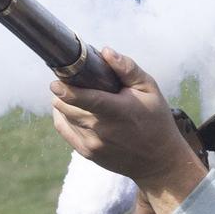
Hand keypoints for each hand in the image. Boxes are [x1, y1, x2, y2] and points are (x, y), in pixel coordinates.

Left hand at [50, 49, 206, 208]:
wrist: (158, 161)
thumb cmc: (155, 119)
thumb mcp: (149, 89)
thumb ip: (127, 69)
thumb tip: (105, 51)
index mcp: (118, 111)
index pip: (86, 100)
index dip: (66, 90)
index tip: (56, 81)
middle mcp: (103, 130)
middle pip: (67, 107)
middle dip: (62, 92)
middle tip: (68, 80)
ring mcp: (93, 144)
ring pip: (63, 117)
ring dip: (63, 103)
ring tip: (72, 94)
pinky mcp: (87, 153)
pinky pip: (64, 130)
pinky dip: (62, 116)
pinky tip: (69, 108)